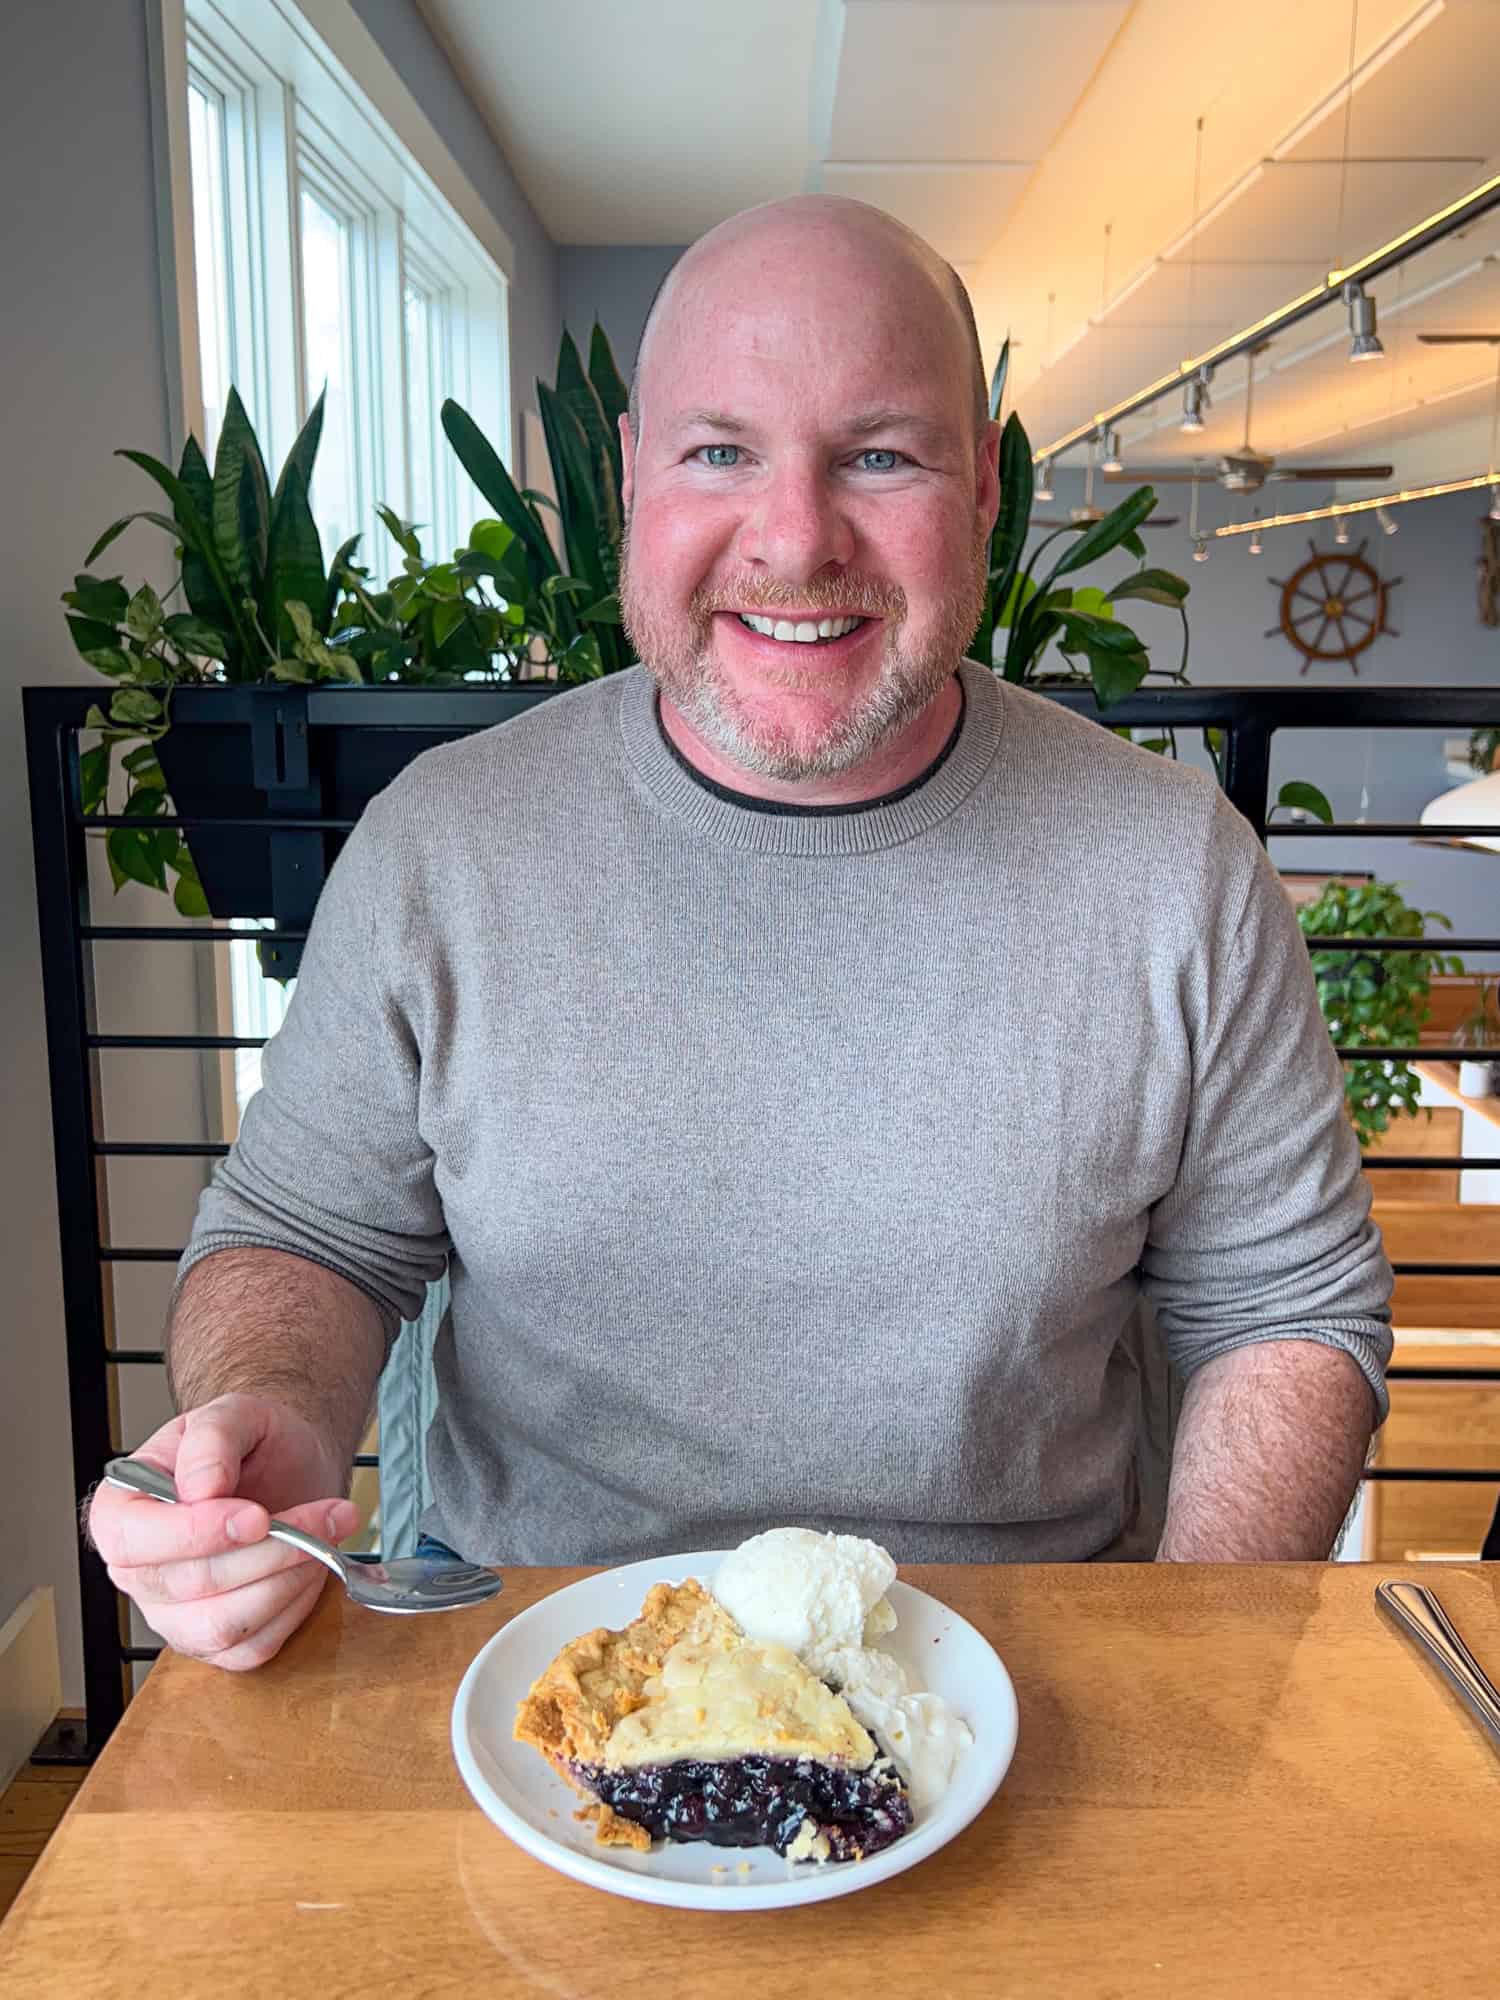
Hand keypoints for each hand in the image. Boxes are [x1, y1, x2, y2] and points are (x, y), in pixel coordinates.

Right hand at [87, 1393, 362, 1671]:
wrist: (287, 1464)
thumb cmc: (251, 1443)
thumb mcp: (233, 1414)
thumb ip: (212, 1441)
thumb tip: (201, 1488)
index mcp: (121, 1512)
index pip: (134, 1542)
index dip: (195, 1535)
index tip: (256, 1516)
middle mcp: (139, 1572)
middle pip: (192, 1584)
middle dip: (271, 1549)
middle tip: (324, 1514)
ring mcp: (174, 1615)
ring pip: (224, 1625)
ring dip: (289, 1577)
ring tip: (326, 1533)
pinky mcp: (216, 1642)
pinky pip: (253, 1648)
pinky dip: (295, 1606)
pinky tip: (311, 1565)